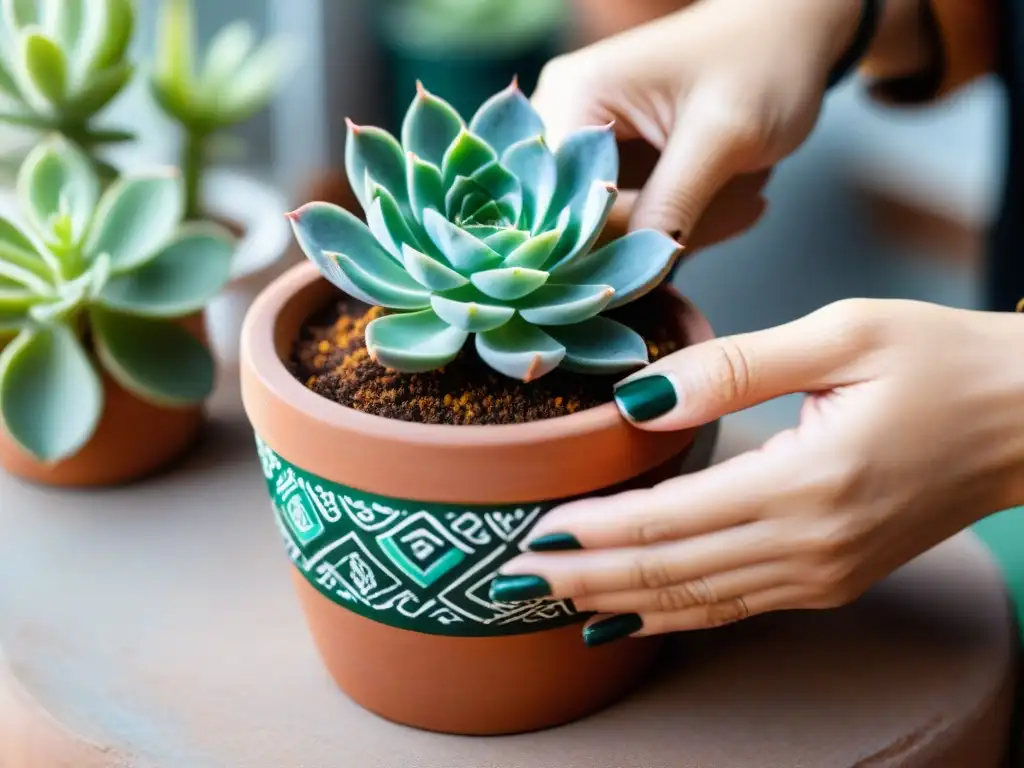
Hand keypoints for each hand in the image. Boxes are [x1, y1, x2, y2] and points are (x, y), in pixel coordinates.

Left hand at [491, 300, 1023, 645]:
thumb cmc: (940, 362)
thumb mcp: (840, 335)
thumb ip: (732, 368)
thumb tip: (639, 402)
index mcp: (806, 481)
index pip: (668, 518)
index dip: (594, 529)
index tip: (532, 532)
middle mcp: (809, 544)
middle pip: (670, 571)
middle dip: (587, 577)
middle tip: (514, 578)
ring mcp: (822, 572)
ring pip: (697, 600)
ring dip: (620, 602)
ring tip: (554, 603)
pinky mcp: (831, 577)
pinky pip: (735, 606)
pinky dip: (676, 614)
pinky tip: (633, 619)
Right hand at [532, 0, 865, 243]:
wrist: (788, 33)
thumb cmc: (763, 62)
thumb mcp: (724, 135)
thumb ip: (674, 201)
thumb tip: (635, 272)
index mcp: (574, 96)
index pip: (560, 198)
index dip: (600, 244)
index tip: (666, 259)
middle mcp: (562, 117)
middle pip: (576, 218)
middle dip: (646, 239)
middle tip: (734, 216)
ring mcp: (584, 142)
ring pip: (603, 227)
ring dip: (667, 234)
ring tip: (743, 200)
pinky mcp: (610, 163)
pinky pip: (624, 219)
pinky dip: (671, 226)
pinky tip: (725, 201)